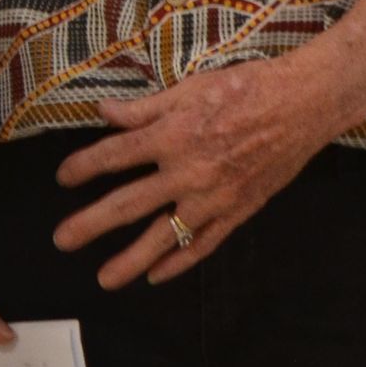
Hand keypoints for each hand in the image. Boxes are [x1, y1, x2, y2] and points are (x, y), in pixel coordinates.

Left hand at [52, 54, 332, 288]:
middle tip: (62, 240)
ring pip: (164, 236)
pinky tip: (156, 275)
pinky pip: (203, 243)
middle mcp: (188, 171)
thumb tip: (104, 112)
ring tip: (105, 278)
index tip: (63, 178)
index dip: (84, 167)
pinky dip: (179, 262)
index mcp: (172, 134)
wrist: (303, 104)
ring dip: (131, 259)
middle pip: (130, 203)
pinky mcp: (238, 211)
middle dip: (92, 223)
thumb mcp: (190, 87)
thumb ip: (145, 108)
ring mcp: (213, 197)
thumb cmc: (246, 88)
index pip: (115, 156)